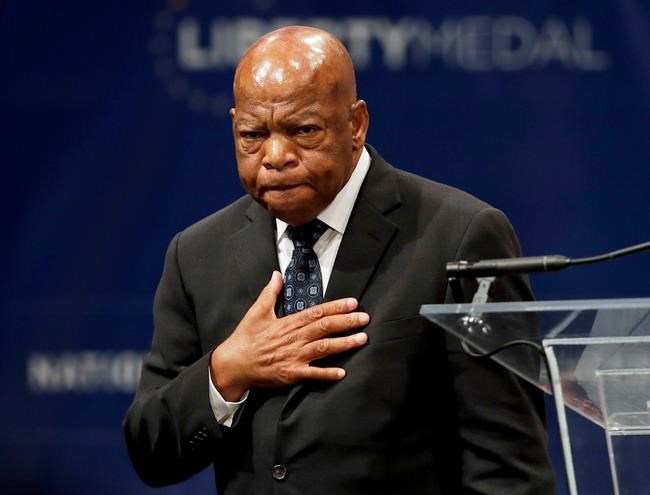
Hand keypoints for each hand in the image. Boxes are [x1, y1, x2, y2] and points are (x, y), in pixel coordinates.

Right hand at [210, 271, 369, 400]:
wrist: (233, 364)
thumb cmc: (245, 338)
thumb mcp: (257, 311)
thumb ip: (270, 293)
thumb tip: (276, 275)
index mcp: (288, 323)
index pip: (317, 312)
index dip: (336, 307)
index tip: (352, 303)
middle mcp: (294, 339)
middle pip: (324, 328)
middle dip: (346, 322)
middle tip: (364, 318)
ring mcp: (294, 357)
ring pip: (323, 348)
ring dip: (344, 344)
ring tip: (362, 339)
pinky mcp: (291, 374)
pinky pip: (312, 374)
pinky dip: (327, 374)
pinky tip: (342, 372)